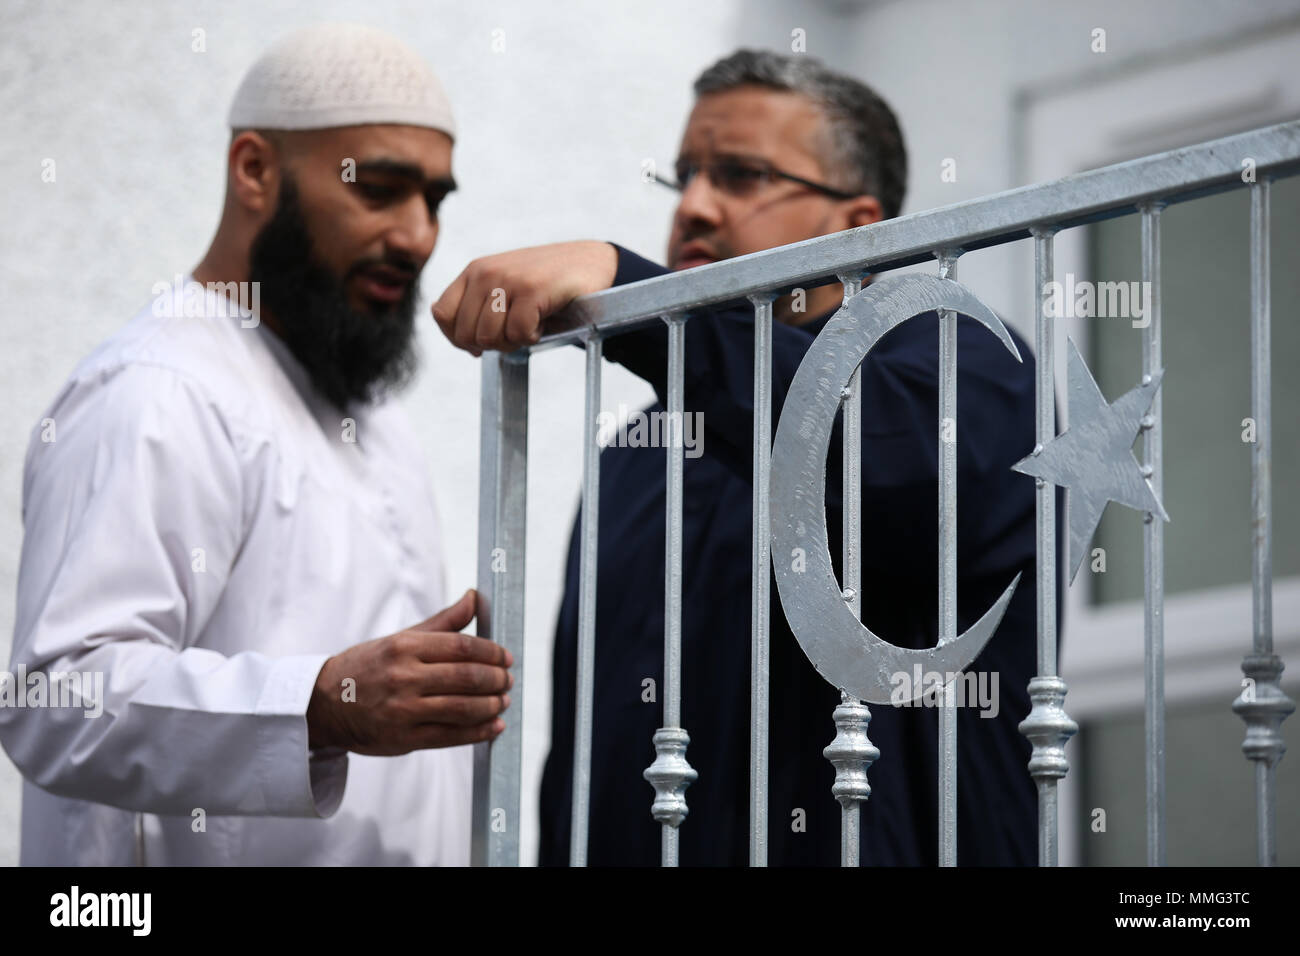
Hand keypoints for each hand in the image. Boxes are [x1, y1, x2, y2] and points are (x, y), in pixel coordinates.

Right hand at [306, 588, 512, 755]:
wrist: (324, 704)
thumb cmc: (368, 667)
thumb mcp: (401, 638)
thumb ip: (443, 622)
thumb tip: (474, 598)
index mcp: (405, 647)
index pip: (462, 646)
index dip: (491, 652)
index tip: (506, 657)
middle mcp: (404, 677)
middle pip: (466, 677)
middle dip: (495, 679)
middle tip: (508, 680)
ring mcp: (404, 710)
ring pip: (462, 708)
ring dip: (491, 705)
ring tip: (503, 702)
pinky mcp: (404, 738)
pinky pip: (451, 736)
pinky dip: (479, 732)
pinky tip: (494, 726)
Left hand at [432, 240, 617, 354]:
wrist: (590, 263)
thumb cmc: (546, 284)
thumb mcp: (504, 289)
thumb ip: (478, 309)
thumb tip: (465, 345)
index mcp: (474, 271)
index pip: (442, 314)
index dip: (459, 338)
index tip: (483, 342)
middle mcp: (485, 272)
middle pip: (466, 334)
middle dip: (491, 344)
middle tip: (516, 332)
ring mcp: (508, 279)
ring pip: (489, 337)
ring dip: (514, 341)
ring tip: (531, 325)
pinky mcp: (532, 289)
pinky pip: (518, 334)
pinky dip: (533, 337)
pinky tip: (544, 321)